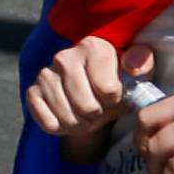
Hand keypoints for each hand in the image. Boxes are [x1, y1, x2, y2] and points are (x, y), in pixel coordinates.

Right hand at [25, 38, 152, 136]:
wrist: (94, 91)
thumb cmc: (118, 80)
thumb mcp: (138, 71)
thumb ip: (141, 63)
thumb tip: (132, 66)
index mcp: (92, 46)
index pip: (109, 89)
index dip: (116, 99)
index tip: (116, 93)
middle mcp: (64, 56)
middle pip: (87, 107)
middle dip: (97, 115)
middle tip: (100, 107)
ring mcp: (45, 74)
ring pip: (68, 118)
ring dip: (80, 124)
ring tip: (85, 112)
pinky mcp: (32, 92)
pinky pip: (49, 124)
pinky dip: (61, 127)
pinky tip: (68, 114)